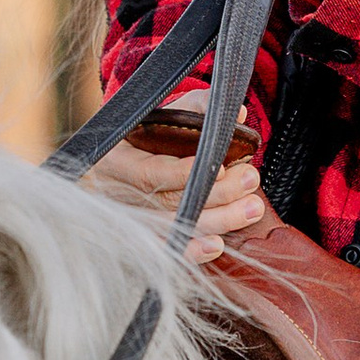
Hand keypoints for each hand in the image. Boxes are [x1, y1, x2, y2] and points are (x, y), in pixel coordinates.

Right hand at [82, 103, 266, 266]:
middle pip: (169, 203)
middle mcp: (120, 196)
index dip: (184, 174)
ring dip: (217, 222)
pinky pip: (167, 250)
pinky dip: (192, 251)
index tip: (221, 168)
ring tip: (251, 208)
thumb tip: (239, 115)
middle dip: (216, 194)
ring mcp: (130, 221)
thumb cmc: (139, 138)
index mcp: (118, 160)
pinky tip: (217, 245)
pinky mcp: (141, 240)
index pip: (151, 172)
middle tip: (250, 179)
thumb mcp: (161, 115)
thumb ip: (197, 109)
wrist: (107, 168)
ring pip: (174, 229)